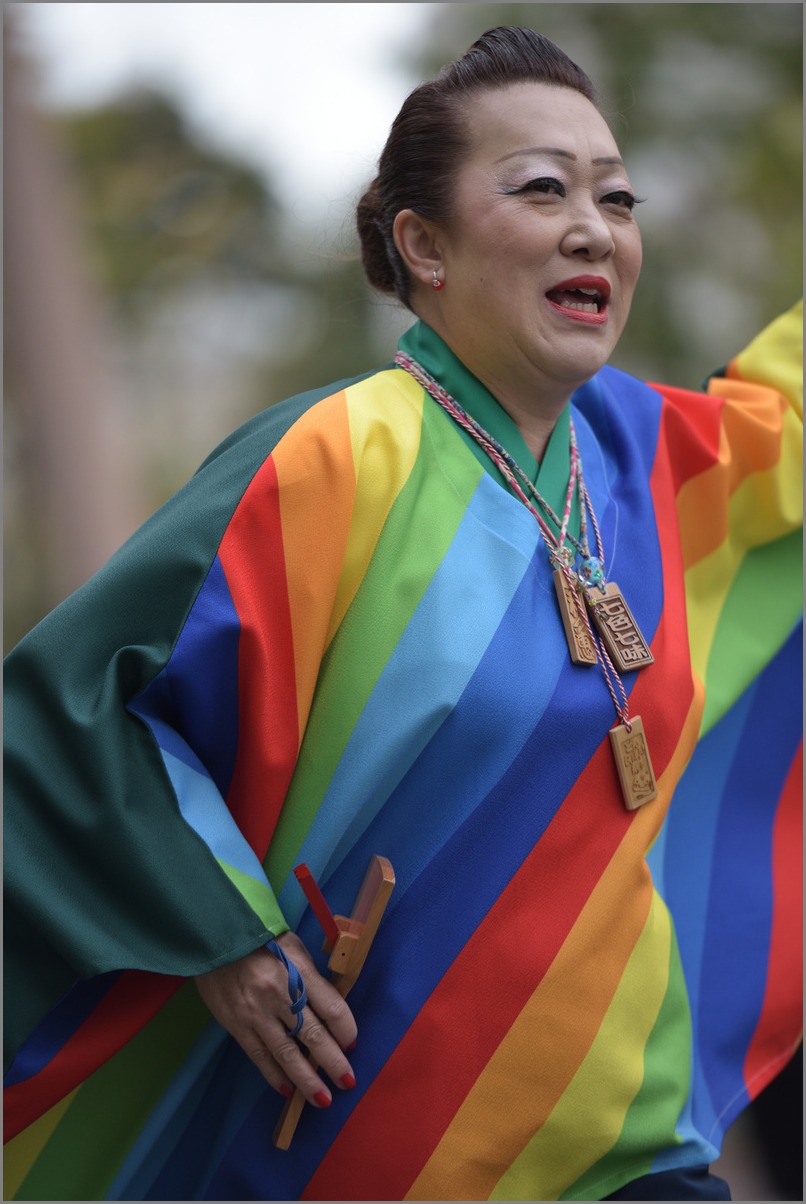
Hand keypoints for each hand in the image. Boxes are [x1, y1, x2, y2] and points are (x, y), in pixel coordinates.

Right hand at [194, 931, 357, 1106]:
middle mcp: (280, 996)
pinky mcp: (237, 1025)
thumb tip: (330, 1009)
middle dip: (334, 1063)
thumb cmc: (262, 939)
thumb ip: (311, 977)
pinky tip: (288, 1090)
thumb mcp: (294, 948)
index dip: (346, 1030)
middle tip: (348, 1082)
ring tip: (322, 1099)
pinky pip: (260, 1056)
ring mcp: (257, 1014)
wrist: (216, 939)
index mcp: (299, 972)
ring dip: (307, 1080)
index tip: (352, 1044)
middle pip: (314, 1036)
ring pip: (287, 1054)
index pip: (332, 1008)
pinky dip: (274, 1076)